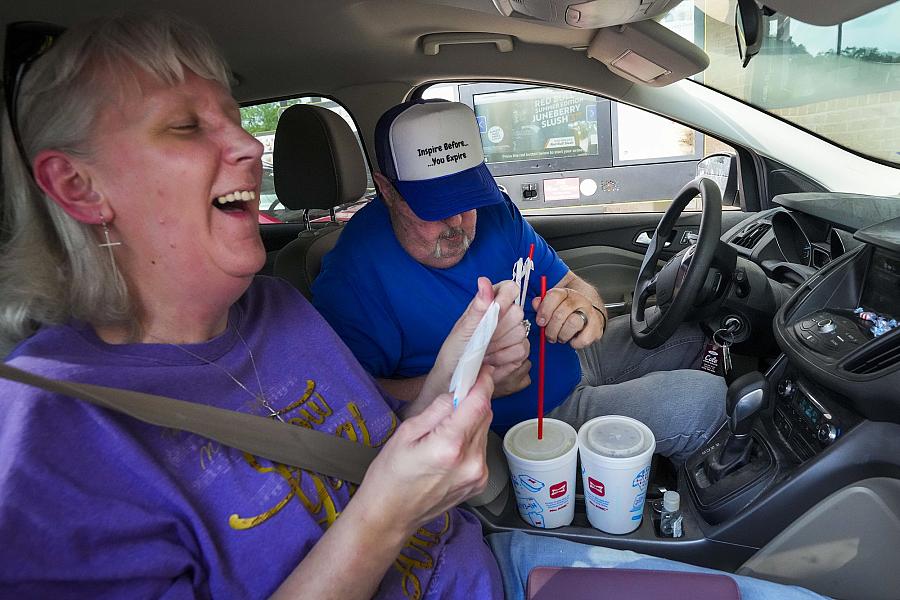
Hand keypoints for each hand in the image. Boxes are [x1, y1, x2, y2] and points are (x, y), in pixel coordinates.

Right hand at [355, 368, 493, 533]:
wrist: (390, 516)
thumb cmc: (390, 475)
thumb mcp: (405, 433)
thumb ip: (437, 410)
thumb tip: (457, 393)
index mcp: (449, 445)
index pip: (479, 404)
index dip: (483, 383)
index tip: (482, 370)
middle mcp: (470, 461)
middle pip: (485, 416)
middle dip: (474, 401)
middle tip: (457, 396)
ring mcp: (477, 474)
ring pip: (484, 431)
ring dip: (472, 421)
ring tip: (445, 428)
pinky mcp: (479, 482)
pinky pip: (481, 449)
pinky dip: (471, 440)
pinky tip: (450, 447)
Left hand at [416, 278, 525, 410]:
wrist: (455, 378)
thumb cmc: (455, 351)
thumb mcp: (463, 329)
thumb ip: (478, 307)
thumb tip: (483, 281)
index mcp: (490, 303)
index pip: (510, 288)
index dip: (506, 298)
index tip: (495, 310)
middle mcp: (504, 316)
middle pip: (518, 312)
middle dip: (499, 328)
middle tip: (482, 338)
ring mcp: (513, 334)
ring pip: (520, 333)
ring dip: (500, 346)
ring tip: (483, 351)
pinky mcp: (519, 352)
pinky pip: (521, 350)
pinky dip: (504, 358)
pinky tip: (491, 361)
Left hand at [532, 287, 604, 348]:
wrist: (590, 313)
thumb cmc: (568, 310)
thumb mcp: (554, 303)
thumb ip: (542, 303)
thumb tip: (536, 303)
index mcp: (567, 293)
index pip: (554, 296)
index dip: (544, 311)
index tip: (540, 322)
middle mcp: (580, 300)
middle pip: (560, 314)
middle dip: (551, 328)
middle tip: (548, 334)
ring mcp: (590, 313)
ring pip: (572, 324)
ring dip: (562, 335)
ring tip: (560, 337)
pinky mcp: (597, 328)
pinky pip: (583, 339)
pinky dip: (575, 343)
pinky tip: (572, 339)